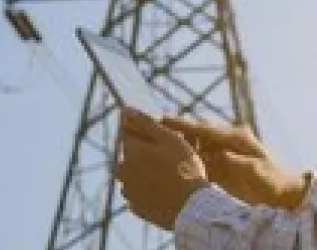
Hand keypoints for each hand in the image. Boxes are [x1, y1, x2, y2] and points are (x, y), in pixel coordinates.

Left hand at [115, 107, 208, 230]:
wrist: (194, 208)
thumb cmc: (185, 168)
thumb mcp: (169, 139)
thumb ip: (145, 122)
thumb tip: (124, 108)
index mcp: (130, 151)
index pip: (126, 131)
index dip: (142, 129)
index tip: (160, 136)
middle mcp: (122, 171)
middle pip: (129, 153)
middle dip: (143, 150)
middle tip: (169, 156)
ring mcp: (128, 191)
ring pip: (132, 173)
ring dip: (144, 169)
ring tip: (169, 173)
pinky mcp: (136, 207)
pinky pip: (138, 191)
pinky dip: (147, 188)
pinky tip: (165, 188)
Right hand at [161, 116, 307, 209]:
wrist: (284, 193)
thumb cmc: (274, 181)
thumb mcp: (256, 171)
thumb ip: (238, 161)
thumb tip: (219, 155)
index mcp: (236, 137)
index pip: (205, 128)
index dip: (184, 124)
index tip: (164, 119)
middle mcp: (228, 141)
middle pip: (196, 132)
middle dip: (175, 130)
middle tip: (151, 127)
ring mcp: (223, 152)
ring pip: (195, 145)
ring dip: (177, 144)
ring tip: (154, 142)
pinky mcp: (221, 165)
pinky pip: (199, 159)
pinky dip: (185, 158)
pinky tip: (169, 160)